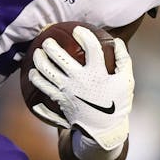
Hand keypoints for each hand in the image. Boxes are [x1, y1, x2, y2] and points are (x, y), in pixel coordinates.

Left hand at [27, 27, 133, 151]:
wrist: (104, 129)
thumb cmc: (116, 103)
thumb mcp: (127, 81)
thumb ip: (123, 59)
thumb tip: (118, 41)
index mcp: (97, 73)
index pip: (91, 48)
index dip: (84, 36)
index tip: (78, 30)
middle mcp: (79, 80)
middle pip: (60, 57)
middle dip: (51, 45)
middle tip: (48, 40)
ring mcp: (67, 90)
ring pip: (47, 71)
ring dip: (39, 60)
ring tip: (37, 53)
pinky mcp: (60, 100)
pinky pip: (43, 88)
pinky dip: (36, 79)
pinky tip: (33, 73)